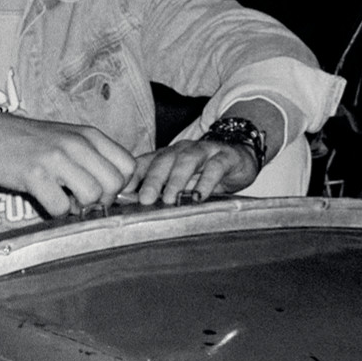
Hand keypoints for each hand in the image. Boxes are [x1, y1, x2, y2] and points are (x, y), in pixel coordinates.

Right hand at [0, 113, 136, 216]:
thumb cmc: (34, 142)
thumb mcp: (71, 139)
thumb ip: (95, 157)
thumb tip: (118, 189)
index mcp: (90, 136)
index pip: (129, 166)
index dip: (121, 185)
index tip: (103, 190)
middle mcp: (77, 144)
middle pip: (114, 184)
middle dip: (102, 199)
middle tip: (83, 198)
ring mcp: (56, 158)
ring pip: (92, 196)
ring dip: (80, 206)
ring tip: (65, 198)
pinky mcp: (34, 174)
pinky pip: (60, 207)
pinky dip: (56, 211)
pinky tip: (47, 200)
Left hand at [122, 139, 259, 207]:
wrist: (241, 155)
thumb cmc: (206, 173)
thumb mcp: (182, 181)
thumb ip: (163, 191)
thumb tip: (136, 209)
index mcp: (167, 156)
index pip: (145, 163)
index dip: (132, 177)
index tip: (120, 194)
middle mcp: (182, 150)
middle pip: (164, 161)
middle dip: (153, 180)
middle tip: (145, 199)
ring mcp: (205, 151)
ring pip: (187, 161)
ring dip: (176, 180)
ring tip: (170, 198)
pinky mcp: (225, 157)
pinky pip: (215, 167)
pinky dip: (206, 181)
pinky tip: (200, 196)